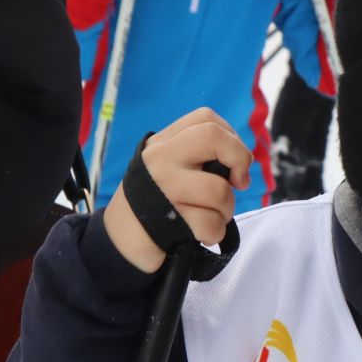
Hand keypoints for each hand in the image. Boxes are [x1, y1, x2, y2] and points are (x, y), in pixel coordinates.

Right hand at [105, 109, 251, 272]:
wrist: (120, 242)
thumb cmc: (155, 207)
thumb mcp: (168, 171)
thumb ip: (197, 159)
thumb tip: (242, 164)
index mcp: (164, 143)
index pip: (206, 119)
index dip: (232, 138)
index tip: (234, 164)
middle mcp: (160, 158)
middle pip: (213, 136)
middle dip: (240, 159)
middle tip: (239, 182)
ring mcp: (163, 186)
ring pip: (220, 190)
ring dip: (226, 211)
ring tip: (211, 218)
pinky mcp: (166, 218)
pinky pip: (211, 223)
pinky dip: (214, 234)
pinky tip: (200, 235)